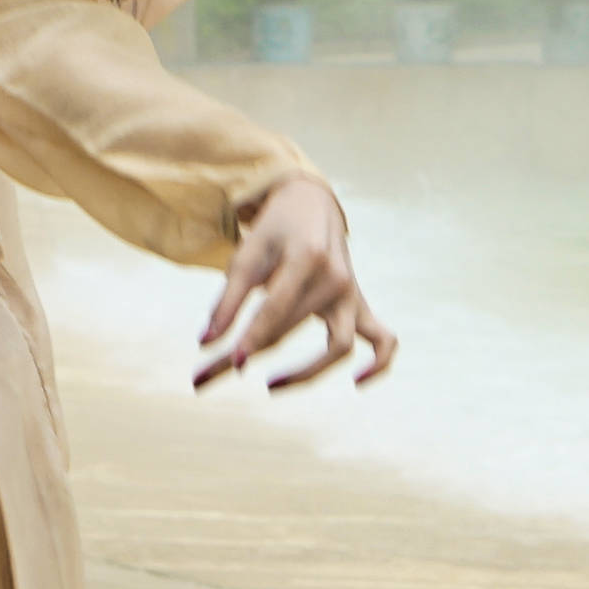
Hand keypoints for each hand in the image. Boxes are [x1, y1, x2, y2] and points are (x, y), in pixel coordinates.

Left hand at [198, 174, 392, 392]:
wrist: (312, 203)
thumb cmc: (275, 230)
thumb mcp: (247, 254)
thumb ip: (228, 299)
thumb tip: (206, 342)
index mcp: (306, 258)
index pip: (276, 309)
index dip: (251, 338)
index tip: (231, 364)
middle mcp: (335, 278)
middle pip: (292, 329)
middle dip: (250, 353)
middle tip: (205, 377)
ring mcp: (352, 294)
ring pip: (340, 345)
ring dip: (308, 372)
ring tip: (271, 385)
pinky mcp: (362, 305)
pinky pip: (383, 340)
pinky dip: (378, 364)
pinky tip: (357, 382)